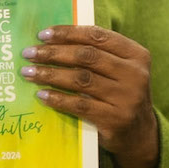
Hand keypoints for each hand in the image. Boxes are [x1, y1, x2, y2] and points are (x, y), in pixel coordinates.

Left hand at [20, 25, 158, 165]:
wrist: (139, 134)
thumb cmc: (121, 95)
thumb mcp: (120, 70)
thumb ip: (97, 54)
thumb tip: (53, 40)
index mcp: (136, 54)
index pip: (98, 36)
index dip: (68, 33)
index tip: (43, 35)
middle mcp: (135, 74)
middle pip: (87, 56)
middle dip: (54, 53)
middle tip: (30, 53)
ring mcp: (127, 98)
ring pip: (81, 80)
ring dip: (51, 74)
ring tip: (29, 72)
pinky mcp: (116, 119)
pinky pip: (80, 105)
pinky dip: (58, 99)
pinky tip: (42, 95)